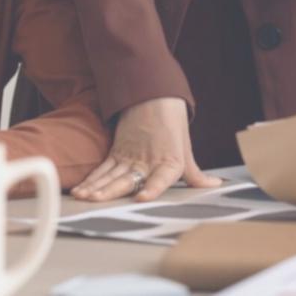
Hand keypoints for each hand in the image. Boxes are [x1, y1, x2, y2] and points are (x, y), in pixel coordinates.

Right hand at [71, 97, 221, 201]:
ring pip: (110, 175)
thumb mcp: (186, 150)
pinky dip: (91, 180)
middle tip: (96, 201)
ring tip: (83, 197)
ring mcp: (130, 157)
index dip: (152, 189)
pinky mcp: (117, 152)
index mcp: (169, 162)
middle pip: (127, 179)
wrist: (155, 96)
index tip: (142, 197)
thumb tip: (215, 184)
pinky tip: (80, 191)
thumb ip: (195, 174)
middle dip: (110, 191)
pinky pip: (103, 169)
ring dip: (96, 187)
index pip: (161, 178)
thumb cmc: (173, 124)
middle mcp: (148, 161)